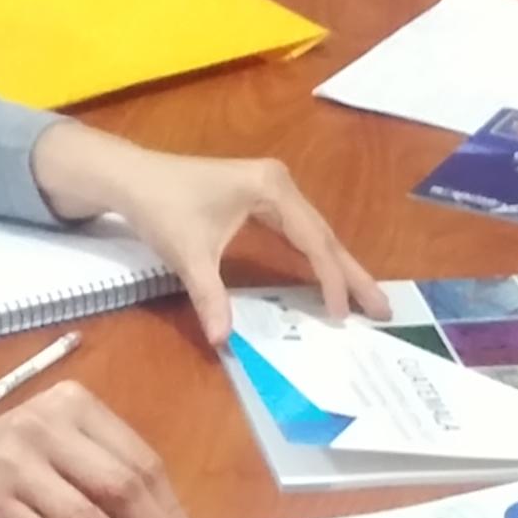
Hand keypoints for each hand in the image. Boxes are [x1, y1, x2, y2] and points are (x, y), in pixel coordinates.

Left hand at [27, 120, 384, 343]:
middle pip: (325, 236)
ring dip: (338, 268)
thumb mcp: (188, 254)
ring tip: (366, 301)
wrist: (132, 177)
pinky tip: (328, 280)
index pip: (313, 242)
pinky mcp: (262, 198)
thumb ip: (210, 296)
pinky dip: (315, 258)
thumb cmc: (162, 207)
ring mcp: (272, 189)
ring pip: (315, 235)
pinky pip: (298, 233)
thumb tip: (224, 340)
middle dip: (352, 275)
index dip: (331, 281)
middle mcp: (280, 184)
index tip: (342, 316)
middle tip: (384, 311)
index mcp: (272, 189)